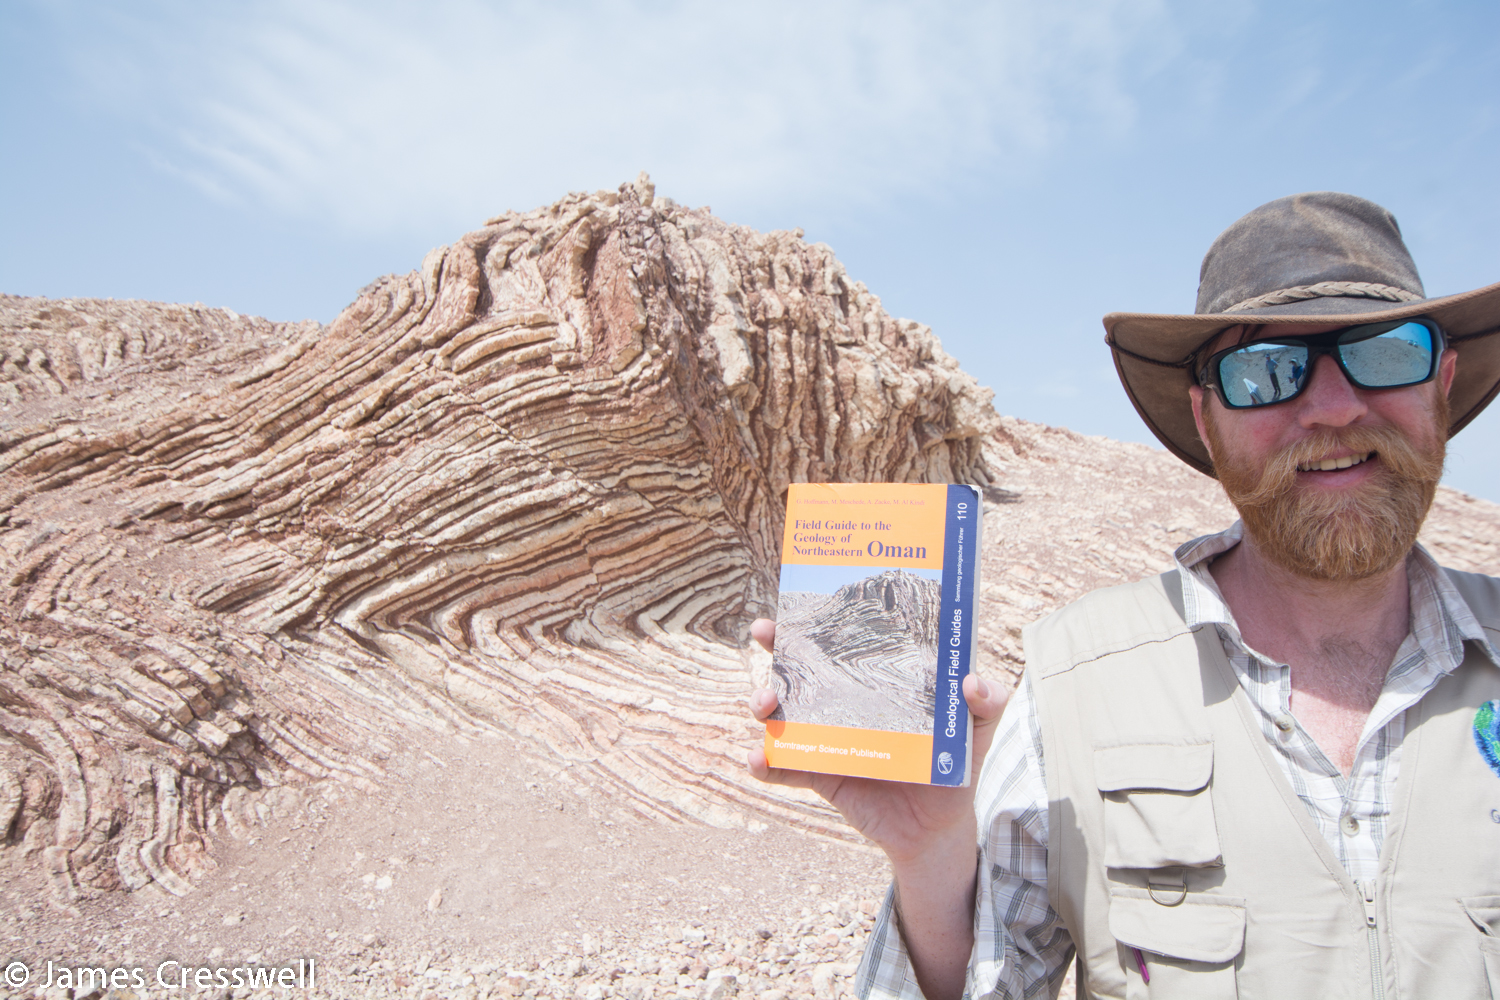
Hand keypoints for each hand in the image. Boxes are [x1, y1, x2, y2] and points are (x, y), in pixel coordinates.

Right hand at [744, 618, 1009, 865]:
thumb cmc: (955, 766)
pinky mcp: (820, 775)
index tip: (793, 602)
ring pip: (782, 712)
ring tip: (766, 705)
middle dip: (775, 647)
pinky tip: (759, 760)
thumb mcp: (978, 730)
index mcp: (876, 680)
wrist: (938, 828)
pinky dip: (766, 764)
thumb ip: (987, 704)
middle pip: (800, 666)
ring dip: (763, 702)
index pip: (842, 641)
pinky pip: (785, 767)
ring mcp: (827, 737)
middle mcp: (844, 701)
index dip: (816, 619)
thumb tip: (971, 682)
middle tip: (764, 635)